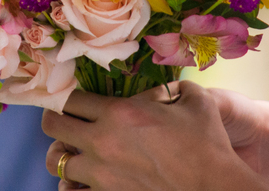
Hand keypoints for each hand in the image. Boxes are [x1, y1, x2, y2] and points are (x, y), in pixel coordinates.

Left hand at [42, 81, 268, 190]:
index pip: (69, 97)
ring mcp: (101, 175)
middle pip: (52, 126)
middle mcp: (102, 142)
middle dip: (54, 119)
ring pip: (56, 161)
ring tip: (73, 150)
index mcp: (118, 113)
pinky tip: (81, 179)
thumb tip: (156, 87)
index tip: (68, 95)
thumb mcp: (192, 99)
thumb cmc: (207, 142)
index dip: (64, 94)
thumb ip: (167, 86)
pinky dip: (70, 185)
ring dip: (62, 152)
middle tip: (64, 118)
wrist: (216, 187)